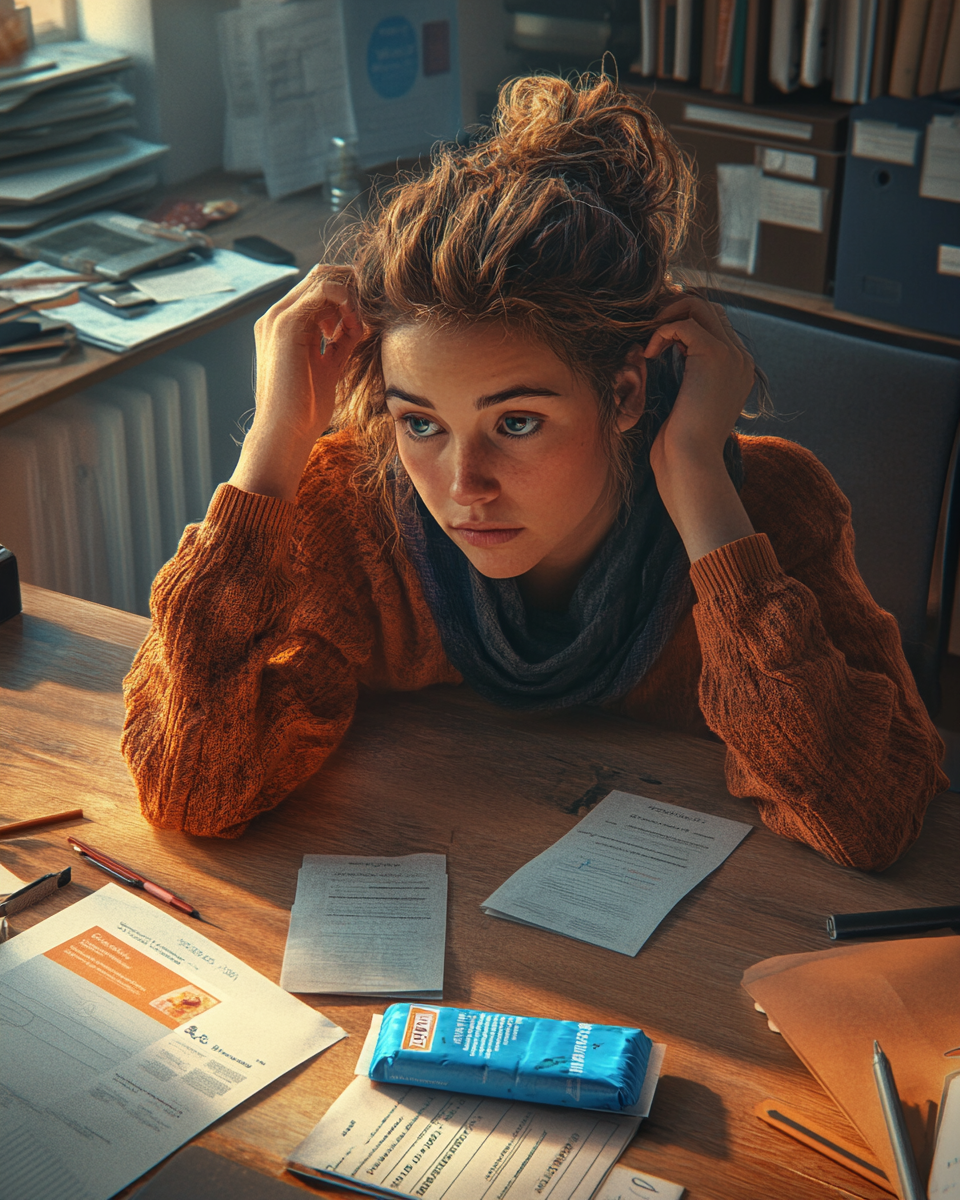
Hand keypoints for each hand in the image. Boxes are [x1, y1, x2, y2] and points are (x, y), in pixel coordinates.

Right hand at [230, 266, 363, 501]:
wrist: (285, 432)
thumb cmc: (305, 408)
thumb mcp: (329, 366)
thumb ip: (340, 341)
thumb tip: (358, 323)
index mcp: (284, 325)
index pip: (318, 288)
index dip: (348, 295)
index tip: (364, 320)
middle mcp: (277, 315)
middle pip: (321, 276)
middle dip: (352, 290)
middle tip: (368, 316)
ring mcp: (279, 317)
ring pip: (323, 279)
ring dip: (351, 299)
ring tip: (359, 329)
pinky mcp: (287, 324)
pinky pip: (324, 291)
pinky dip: (346, 304)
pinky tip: (354, 328)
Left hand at [644, 295, 755, 473]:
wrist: (692, 461)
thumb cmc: (683, 443)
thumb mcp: (689, 403)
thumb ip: (690, 377)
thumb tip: (671, 355)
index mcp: (737, 369)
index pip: (714, 324)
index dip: (681, 322)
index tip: (655, 338)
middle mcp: (740, 358)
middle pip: (708, 308)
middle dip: (673, 310)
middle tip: (647, 329)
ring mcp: (732, 355)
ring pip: (699, 306)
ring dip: (667, 315)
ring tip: (649, 339)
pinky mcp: (715, 355)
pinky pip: (684, 324)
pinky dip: (661, 332)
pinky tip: (649, 354)